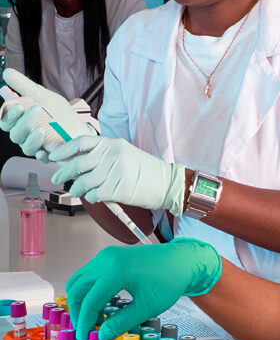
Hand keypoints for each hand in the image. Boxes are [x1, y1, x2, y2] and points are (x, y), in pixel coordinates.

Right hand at [0, 69, 93, 161]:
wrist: (80, 126)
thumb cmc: (59, 112)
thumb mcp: (42, 95)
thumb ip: (24, 86)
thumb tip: (7, 72)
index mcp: (20, 120)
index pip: (6, 120)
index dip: (9, 114)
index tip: (18, 106)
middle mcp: (25, 135)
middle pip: (15, 134)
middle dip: (23, 123)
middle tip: (35, 110)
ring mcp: (37, 146)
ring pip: (26, 147)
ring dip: (32, 138)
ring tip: (42, 129)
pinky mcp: (49, 156)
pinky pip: (41, 158)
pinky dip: (42, 154)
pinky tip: (46, 150)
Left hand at [48, 134, 185, 212]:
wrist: (166, 183)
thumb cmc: (145, 170)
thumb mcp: (124, 153)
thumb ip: (103, 155)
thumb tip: (77, 162)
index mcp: (112, 144)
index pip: (81, 142)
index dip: (64, 149)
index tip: (53, 156)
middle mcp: (112, 155)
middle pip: (78, 164)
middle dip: (63, 172)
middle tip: (56, 178)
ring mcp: (115, 172)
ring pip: (84, 182)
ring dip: (76, 188)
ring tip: (75, 191)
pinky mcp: (119, 189)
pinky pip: (95, 194)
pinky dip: (91, 198)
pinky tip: (93, 198)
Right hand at [66, 238, 221, 339]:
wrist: (181, 262)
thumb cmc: (169, 281)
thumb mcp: (146, 308)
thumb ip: (121, 323)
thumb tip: (101, 335)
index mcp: (115, 271)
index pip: (89, 301)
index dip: (84, 322)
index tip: (83, 337)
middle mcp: (106, 260)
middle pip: (77, 289)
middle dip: (78, 312)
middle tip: (84, 329)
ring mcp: (106, 256)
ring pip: (79, 280)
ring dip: (81, 300)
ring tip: (92, 319)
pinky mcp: (108, 256)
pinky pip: (88, 274)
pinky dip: (88, 291)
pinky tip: (99, 305)